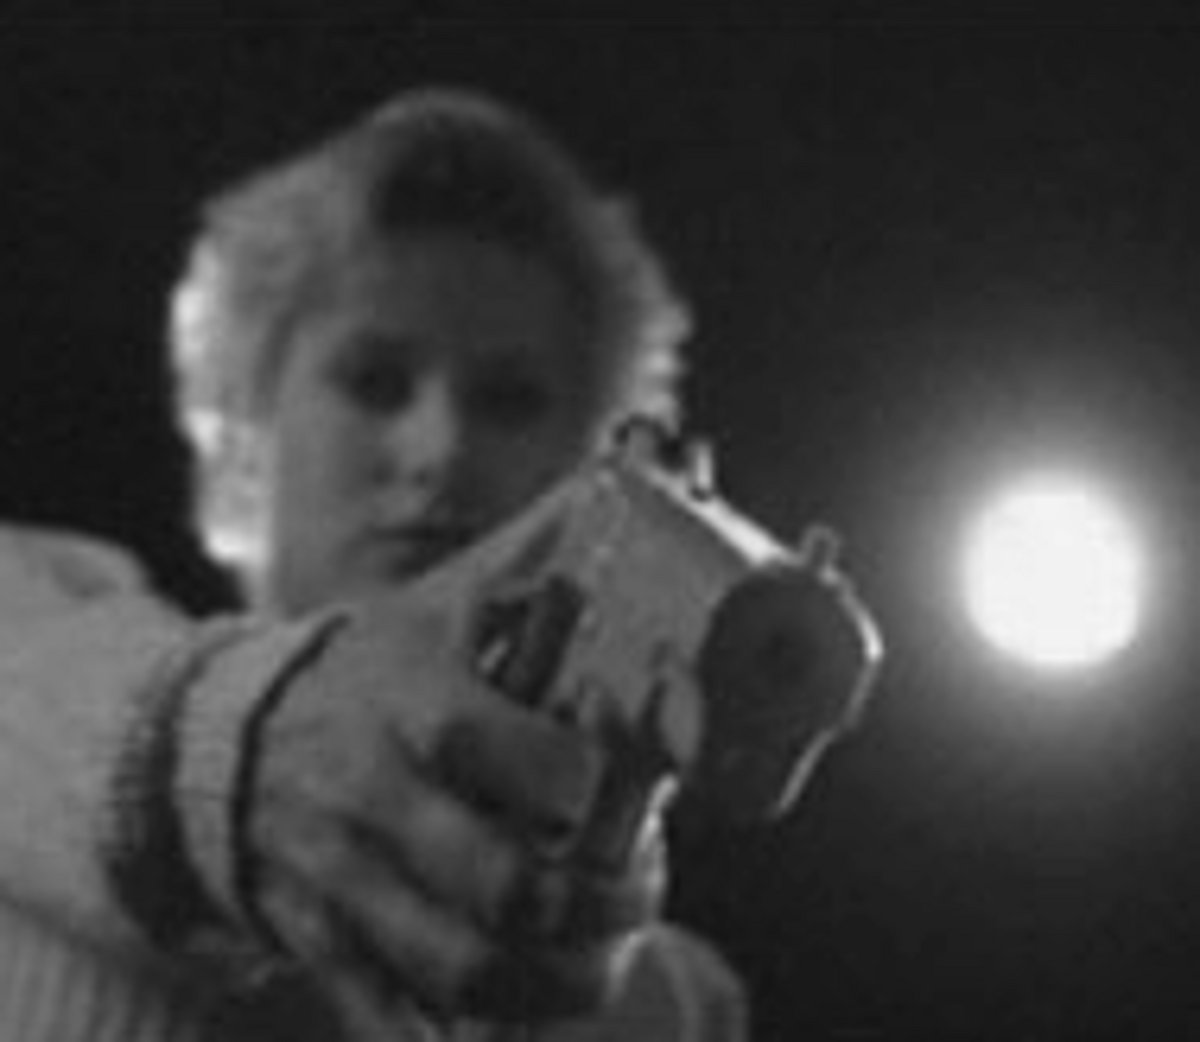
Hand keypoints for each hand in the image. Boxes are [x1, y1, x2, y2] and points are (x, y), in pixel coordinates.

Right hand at [241, 568, 666, 1028]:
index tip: (618, 790)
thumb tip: (623, 641)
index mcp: (416, 707)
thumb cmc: (356, 681)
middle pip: (508, 888)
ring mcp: (342, 881)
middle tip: (640, 898)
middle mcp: (377, 799)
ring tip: (602, 963)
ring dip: (556, 985)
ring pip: (463, 972)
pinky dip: (459, 1038)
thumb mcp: (425, 632)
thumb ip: (522, 633)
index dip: (595, 789)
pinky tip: (517, 1018)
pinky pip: (388, 1020)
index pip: (530, 761)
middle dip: (599, 907)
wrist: (214, 741)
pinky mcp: (317, 941)